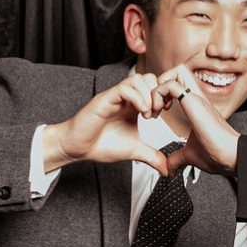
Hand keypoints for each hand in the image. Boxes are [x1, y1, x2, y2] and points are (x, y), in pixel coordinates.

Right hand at [43, 74, 171, 174]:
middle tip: (157, 112)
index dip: (163, 96)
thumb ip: (152, 157)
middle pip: (148, 77)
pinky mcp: (105, 99)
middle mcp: (126, 98)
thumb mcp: (134, 151)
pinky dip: (137, 97)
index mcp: (134, 105)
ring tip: (148, 114)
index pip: (154, 87)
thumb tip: (167, 169)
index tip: (165, 112)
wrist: (79, 148)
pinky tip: (140, 113)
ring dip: (148, 95)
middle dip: (158, 93)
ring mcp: (115, 96)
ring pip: (137, 79)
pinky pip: (124, 88)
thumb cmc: (102, 145)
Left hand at [155, 65, 240, 176]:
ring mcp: (196, 98)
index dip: (162, 92)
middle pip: (178, 71)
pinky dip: (158, 94)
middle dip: (160, 83)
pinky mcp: (194, 102)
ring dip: (159, 86)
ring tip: (155, 107)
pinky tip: (158, 111)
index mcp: (196, 106)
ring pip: (175, 71)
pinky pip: (171, 85)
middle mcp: (196, 98)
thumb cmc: (218, 154)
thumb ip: (177, 159)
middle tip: (155, 105)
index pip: (178, 83)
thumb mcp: (190, 155)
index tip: (156, 113)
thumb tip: (169, 168)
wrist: (230, 156)